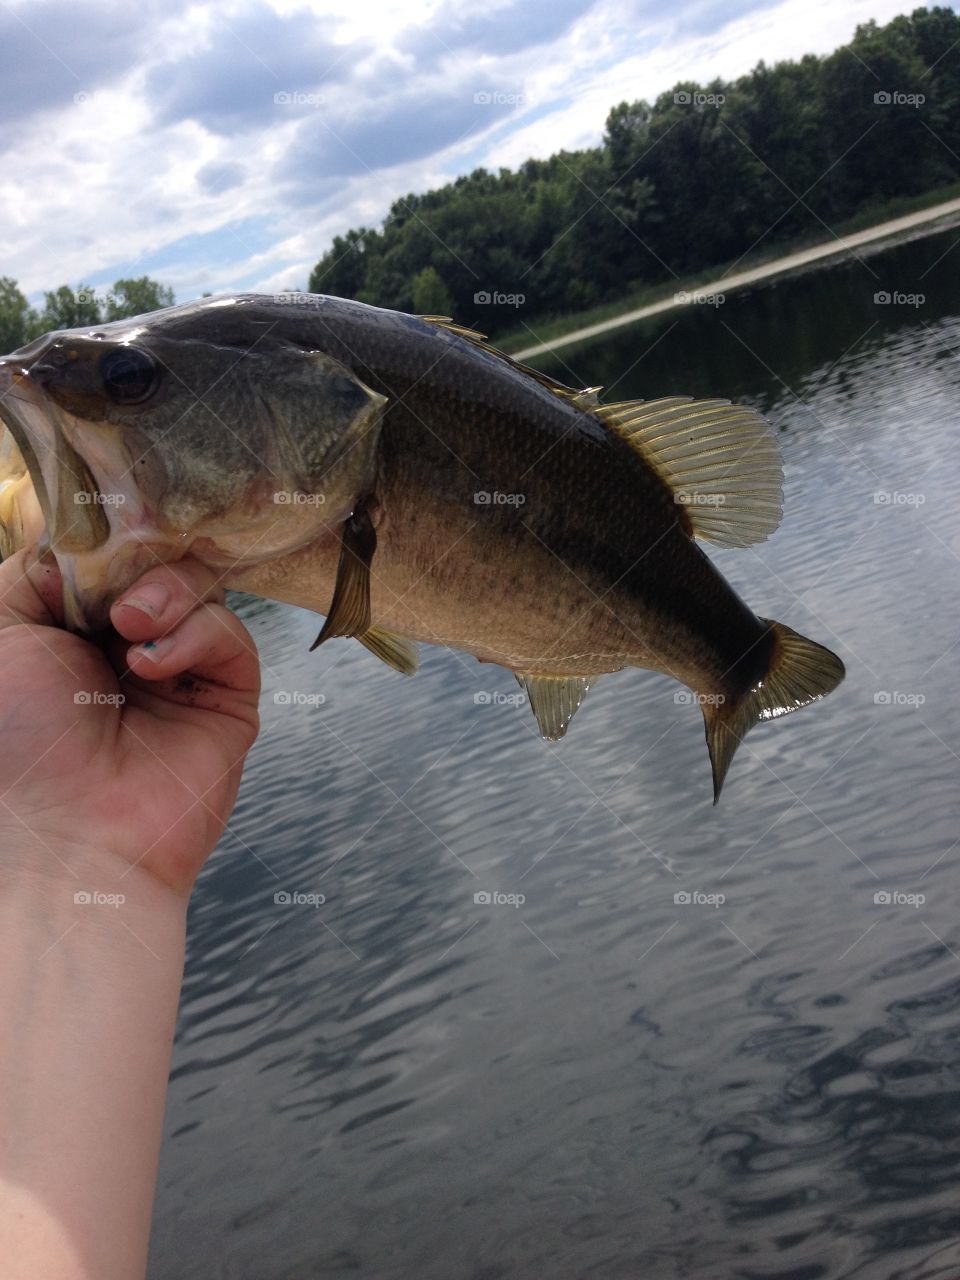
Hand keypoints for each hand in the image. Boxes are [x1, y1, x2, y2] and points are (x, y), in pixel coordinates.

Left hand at [0, 549, 259, 896]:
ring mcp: (181, 670)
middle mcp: (127, 646)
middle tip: (113, 594)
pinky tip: (154, 667)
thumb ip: (37, 567)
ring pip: (199, 586)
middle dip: (139, 560)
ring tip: (130, 630)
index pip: (108, 554)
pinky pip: (229, 633)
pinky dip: (195, 633)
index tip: (106, 528)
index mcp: (70, 629)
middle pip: (158, 559)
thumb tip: (91, 535)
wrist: (65, 838)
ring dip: (165, 594)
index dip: (111, 534)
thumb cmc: (16, 745)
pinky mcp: (227, 696)